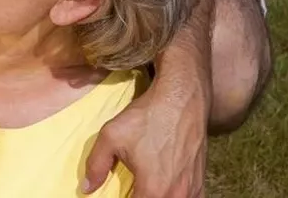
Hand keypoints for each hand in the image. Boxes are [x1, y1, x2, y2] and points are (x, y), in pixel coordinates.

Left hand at [83, 69, 209, 196]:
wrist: (182, 99)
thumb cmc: (148, 117)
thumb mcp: (111, 136)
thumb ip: (96, 165)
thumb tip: (87, 188)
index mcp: (153, 190)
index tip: (118, 192)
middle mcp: (176, 196)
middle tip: (129, 189)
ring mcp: (192, 190)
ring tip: (144, 189)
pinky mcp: (200, 182)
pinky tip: (165, 190)